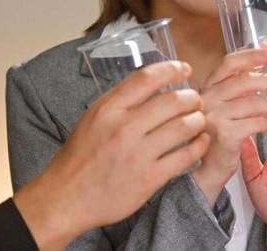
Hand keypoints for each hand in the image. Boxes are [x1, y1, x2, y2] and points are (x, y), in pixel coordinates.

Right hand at [14, 61, 208, 249]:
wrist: (66, 197)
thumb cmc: (80, 157)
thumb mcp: (93, 118)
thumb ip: (121, 102)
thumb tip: (153, 84)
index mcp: (108, 109)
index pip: (147, 78)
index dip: (171, 69)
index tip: (184, 69)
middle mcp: (124, 128)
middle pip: (173, 101)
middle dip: (192, 98)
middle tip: (195, 101)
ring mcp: (138, 153)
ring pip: (184, 126)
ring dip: (198, 120)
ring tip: (199, 120)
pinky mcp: (149, 178)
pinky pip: (185, 156)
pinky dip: (199, 145)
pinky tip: (200, 142)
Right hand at [191, 47, 266, 205]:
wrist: (204, 172)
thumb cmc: (216, 137)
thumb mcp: (225, 105)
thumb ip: (240, 80)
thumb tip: (264, 48)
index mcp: (206, 88)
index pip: (229, 62)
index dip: (251, 55)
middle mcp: (206, 98)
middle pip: (246, 80)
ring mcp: (213, 116)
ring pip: (255, 102)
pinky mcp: (224, 135)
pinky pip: (256, 122)